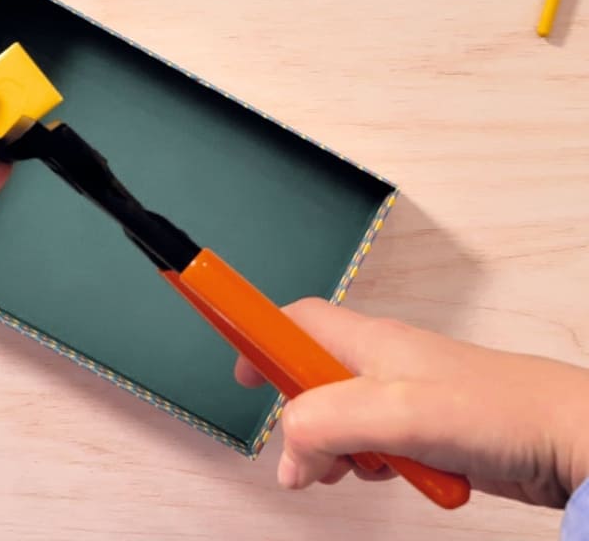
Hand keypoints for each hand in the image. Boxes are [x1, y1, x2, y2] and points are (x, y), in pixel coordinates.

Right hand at [235, 298, 588, 507]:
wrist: (563, 437)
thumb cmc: (490, 408)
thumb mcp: (392, 412)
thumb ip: (326, 424)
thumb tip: (286, 457)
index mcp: (364, 340)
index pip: (293, 321)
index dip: (260, 338)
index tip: (239, 375)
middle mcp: (379, 361)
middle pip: (311, 381)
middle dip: (303, 422)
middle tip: (312, 457)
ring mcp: (403, 394)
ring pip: (342, 421)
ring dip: (342, 453)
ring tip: (366, 471)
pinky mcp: (426, 428)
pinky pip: (378, 446)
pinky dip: (378, 466)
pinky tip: (402, 476)